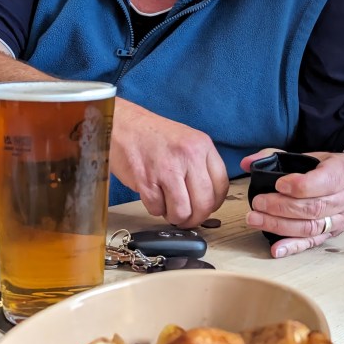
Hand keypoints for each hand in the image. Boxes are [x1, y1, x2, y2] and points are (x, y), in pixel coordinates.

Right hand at [110, 100, 228, 226]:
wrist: (121, 124)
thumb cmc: (152, 135)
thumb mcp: (186, 141)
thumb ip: (200, 166)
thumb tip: (207, 199)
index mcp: (202, 146)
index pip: (221, 186)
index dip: (214, 203)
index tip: (205, 207)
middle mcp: (188, 156)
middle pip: (204, 204)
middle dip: (195, 218)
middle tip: (186, 217)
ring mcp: (167, 169)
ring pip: (182, 212)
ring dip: (175, 217)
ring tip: (168, 207)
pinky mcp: (146, 181)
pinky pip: (157, 209)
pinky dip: (155, 209)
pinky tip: (152, 196)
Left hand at [240, 149, 343, 257]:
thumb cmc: (327, 168)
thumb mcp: (309, 155)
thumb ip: (276, 156)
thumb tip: (247, 163)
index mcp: (341, 173)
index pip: (324, 182)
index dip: (300, 185)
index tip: (279, 184)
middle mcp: (343, 199)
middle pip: (313, 207)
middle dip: (281, 207)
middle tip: (258, 203)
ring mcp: (337, 220)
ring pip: (309, 227)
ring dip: (279, 225)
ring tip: (255, 219)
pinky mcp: (330, 234)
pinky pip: (311, 243)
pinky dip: (292, 247)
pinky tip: (275, 249)